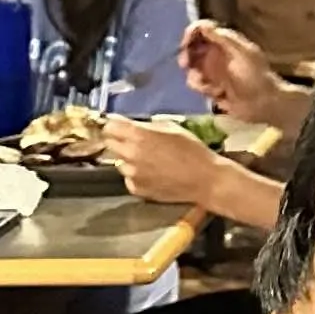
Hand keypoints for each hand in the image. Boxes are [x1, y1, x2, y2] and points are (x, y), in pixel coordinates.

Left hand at [105, 116, 277, 230]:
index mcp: (138, 135)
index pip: (109, 126)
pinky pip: (129, 178)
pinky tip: (154, 174)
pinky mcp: (136, 189)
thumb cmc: (193, 150)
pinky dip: (137, 175)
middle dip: (120, 141)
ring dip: (129, 159)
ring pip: (119, 162)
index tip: (120, 127)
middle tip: (136, 143)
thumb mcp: (172, 128)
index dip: (115, 125)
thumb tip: (131, 124)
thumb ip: (147, 125)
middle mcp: (130, 154)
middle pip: (109, 143)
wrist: (205, 179)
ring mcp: (131, 173)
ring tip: (150, 161)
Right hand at [180, 21, 293, 128]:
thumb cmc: (257, 76)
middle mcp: (217, 54)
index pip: (202, 29)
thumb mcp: (243, 53)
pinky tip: (219, 94)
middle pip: (191, 48)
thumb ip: (224, 38)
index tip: (185, 44)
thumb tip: (204, 25)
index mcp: (226, 42)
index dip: (191, 33)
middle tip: (186, 64)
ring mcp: (214, 71)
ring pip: (192, 68)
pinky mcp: (212, 87)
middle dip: (187, 56)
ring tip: (213, 87)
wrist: (266, 103)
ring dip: (197, 77)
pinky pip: (197, 84)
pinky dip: (204, 88)